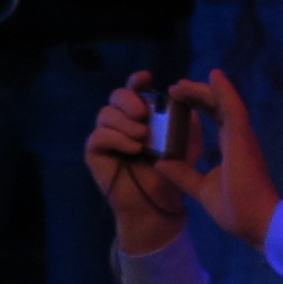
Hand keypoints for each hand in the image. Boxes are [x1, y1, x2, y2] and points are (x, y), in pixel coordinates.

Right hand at [84, 72, 186, 255]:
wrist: (158, 204)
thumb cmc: (172, 173)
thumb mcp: (187, 143)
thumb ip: (187, 120)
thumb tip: (185, 97)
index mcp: (141, 115)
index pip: (134, 90)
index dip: (137, 80)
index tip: (147, 78)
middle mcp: (121, 122)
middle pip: (115, 96)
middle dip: (128, 99)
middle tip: (143, 113)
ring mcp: (106, 137)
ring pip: (105, 114)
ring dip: (125, 122)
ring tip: (143, 137)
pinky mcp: (95, 153)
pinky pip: (99, 135)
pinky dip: (117, 138)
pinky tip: (134, 148)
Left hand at [86, 67, 280, 250]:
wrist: (257, 225)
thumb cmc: (237, 210)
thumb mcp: (201, 189)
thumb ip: (183, 174)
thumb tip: (160, 163)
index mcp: (231, 147)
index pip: (216, 118)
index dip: (199, 105)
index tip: (179, 98)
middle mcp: (238, 138)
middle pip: (217, 106)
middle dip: (196, 93)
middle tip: (175, 87)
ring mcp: (243, 138)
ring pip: (224, 103)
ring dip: (203, 90)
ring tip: (179, 84)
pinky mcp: (244, 140)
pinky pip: (234, 109)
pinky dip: (225, 92)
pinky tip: (214, 76)